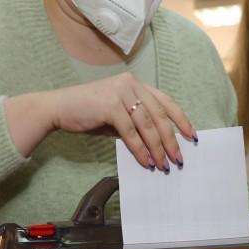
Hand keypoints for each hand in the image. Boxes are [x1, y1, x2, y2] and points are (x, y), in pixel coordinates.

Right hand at [5, 72, 195, 170]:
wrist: (57, 108)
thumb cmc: (86, 112)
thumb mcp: (116, 114)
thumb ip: (135, 121)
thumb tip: (157, 143)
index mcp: (134, 83)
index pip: (165, 101)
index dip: (180, 119)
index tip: (190, 136)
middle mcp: (130, 84)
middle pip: (159, 115)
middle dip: (171, 139)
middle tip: (178, 157)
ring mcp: (120, 93)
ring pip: (148, 125)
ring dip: (157, 148)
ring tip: (163, 164)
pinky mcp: (111, 106)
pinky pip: (131, 133)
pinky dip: (140, 150)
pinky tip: (146, 162)